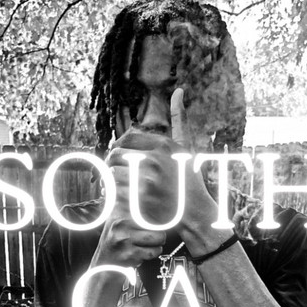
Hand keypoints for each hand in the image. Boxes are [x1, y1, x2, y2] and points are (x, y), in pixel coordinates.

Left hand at [106, 89, 216, 237]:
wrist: (194, 216)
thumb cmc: (189, 182)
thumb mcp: (187, 149)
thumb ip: (180, 120)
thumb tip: (179, 90)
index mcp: (163, 145)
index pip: (127, 138)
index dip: (120, 148)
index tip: (120, 160)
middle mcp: (155, 159)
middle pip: (115, 155)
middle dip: (113, 166)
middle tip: (116, 177)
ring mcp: (146, 180)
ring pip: (112, 174)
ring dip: (112, 183)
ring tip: (121, 190)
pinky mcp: (139, 199)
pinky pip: (114, 192)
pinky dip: (114, 198)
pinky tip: (124, 201)